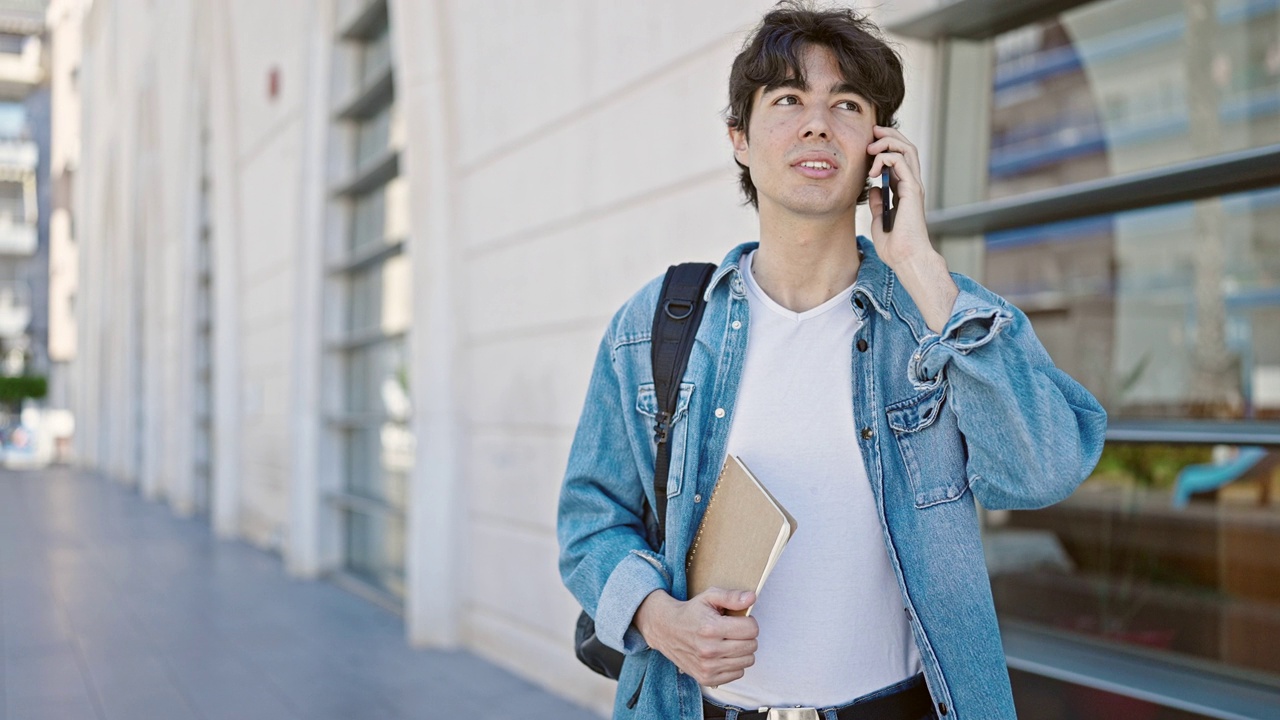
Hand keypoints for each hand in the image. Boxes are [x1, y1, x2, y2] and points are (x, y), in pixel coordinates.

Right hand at [633, 588, 758, 685]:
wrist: (665, 630)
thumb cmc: (690, 612)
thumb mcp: (709, 597)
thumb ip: (732, 596)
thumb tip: (752, 598)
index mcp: (711, 628)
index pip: (751, 629)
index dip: (749, 622)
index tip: (739, 620)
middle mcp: (709, 650)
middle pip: (751, 646)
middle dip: (746, 636)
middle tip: (733, 631)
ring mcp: (708, 667)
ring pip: (747, 661)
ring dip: (742, 651)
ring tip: (728, 642)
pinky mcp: (706, 678)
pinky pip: (738, 674)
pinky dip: (734, 664)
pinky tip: (723, 654)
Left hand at [866, 126, 933, 271]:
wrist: (906, 258)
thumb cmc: (895, 245)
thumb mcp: (879, 219)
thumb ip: (878, 202)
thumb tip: (873, 189)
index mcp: (905, 190)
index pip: (900, 158)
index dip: (886, 146)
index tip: (868, 144)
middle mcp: (912, 185)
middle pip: (906, 148)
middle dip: (889, 135)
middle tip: (872, 131)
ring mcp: (914, 186)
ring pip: (907, 149)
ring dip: (887, 142)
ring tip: (871, 148)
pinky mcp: (912, 190)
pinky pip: (900, 162)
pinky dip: (885, 157)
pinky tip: (872, 168)